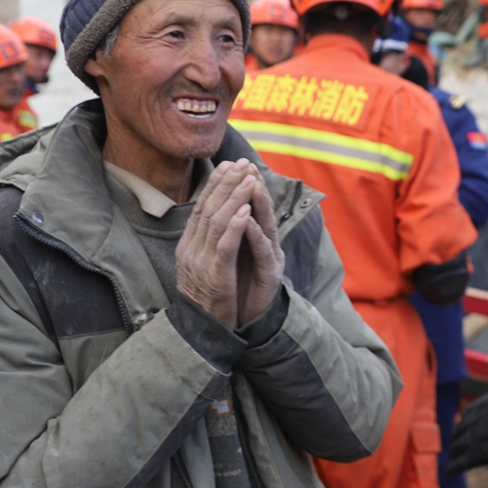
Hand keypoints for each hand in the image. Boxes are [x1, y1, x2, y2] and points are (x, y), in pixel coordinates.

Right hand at [176, 160, 259, 327]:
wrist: (203, 333)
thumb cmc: (208, 300)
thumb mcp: (203, 267)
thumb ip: (207, 245)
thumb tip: (213, 220)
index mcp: (188, 247)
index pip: (200, 208)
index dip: (214, 185)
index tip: (228, 165)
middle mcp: (191, 251)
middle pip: (208, 208)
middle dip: (226, 184)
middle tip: (241, 163)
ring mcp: (201, 263)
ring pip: (216, 222)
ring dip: (234, 198)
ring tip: (248, 179)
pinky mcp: (215, 276)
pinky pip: (225, 246)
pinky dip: (236, 227)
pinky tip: (247, 212)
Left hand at [235, 165, 284, 325]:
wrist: (248, 322)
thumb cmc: (238, 289)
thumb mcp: (230, 258)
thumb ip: (230, 236)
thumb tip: (217, 215)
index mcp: (253, 240)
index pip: (247, 208)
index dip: (239, 186)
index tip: (232, 164)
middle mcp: (265, 245)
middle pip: (260, 211)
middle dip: (252, 186)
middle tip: (246, 165)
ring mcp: (270, 259)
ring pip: (264, 225)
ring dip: (258, 203)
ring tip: (251, 183)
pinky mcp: (270, 275)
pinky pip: (261, 251)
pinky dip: (254, 234)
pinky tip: (247, 220)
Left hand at [447, 391, 487, 474]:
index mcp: (482, 406)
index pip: (469, 414)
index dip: (467, 422)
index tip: (466, 426)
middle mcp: (473, 420)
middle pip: (459, 430)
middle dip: (457, 437)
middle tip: (456, 443)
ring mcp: (472, 437)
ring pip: (456, 447)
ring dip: (453, 453)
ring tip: (451, 458)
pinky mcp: (475, 454)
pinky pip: (460, 462)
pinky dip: (453, 468)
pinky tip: (449, 473)